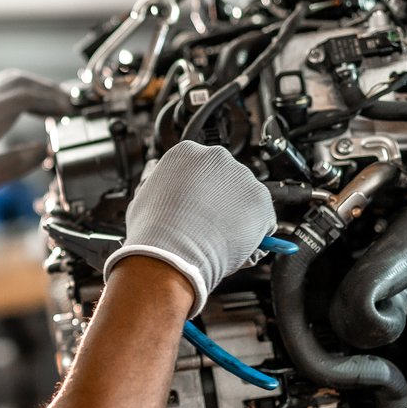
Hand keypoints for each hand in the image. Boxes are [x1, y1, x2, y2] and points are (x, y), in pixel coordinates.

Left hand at [0, 70, 74, 209]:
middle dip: (47, 89)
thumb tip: (46, 151)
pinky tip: (30, 114)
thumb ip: (20, 162)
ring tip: (54, 108)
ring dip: (34, 91)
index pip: (26, 94)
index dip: (52, 100)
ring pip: (9, 84)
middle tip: (69, 105)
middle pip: (19, 81)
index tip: (71, 111)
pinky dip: (21, 98)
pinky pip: (0, 94)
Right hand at [103, 143, 274, 307]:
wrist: (171, 255)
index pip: (200, 168)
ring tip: (218, 240)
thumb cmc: (153, 232)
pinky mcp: (261, 200)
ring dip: (238, 218)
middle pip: (226, 180)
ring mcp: (241, 177)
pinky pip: (264, 220)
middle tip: (208, 227)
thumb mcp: (143, 198)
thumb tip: (156, 174)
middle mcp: (216, 157)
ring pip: (246, 200)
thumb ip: (157, 182)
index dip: (199, 192)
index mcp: (186, 152)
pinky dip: (256, 235)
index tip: (196, 208)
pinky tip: (234, 247)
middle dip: (221, 202)